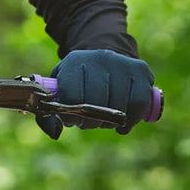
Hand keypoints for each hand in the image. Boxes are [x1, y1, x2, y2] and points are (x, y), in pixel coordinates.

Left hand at [36, 49, 153, 138]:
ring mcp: (120, 62)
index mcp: (74, 60)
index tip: (71, 121)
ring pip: (118, 106)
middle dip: (90, 121)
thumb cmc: (80, 79)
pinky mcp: (140, 70)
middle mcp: (98, 58)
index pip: (71, 95)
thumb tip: (54, 131)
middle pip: (95, 103)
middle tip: (89, 123)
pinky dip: (131, 120)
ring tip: (104, 119)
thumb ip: (50, 109)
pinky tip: (123, 123)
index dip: (70, 115)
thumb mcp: (62, 86)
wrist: (106, 58)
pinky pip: (138, 103)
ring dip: (110, 122)